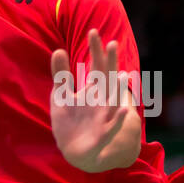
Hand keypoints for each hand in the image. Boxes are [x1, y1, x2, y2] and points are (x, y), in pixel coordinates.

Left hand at [50, 28, 134, 171]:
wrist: (73, 150)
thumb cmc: (70, 120)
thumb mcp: (61, 95)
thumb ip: (61, 74)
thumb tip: (59, 49)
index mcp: (93, 90)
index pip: (96, 66)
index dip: (96, 50)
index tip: (93, 31)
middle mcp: (102, 101)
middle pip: (107, 79)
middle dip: (109, 63)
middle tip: (112, 43)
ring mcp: (104, 117)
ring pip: (113, 101)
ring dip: (117, 90)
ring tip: (121, 75)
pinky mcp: (102, 134)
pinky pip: (112, 126)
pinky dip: (118, 118)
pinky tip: (124, 109)